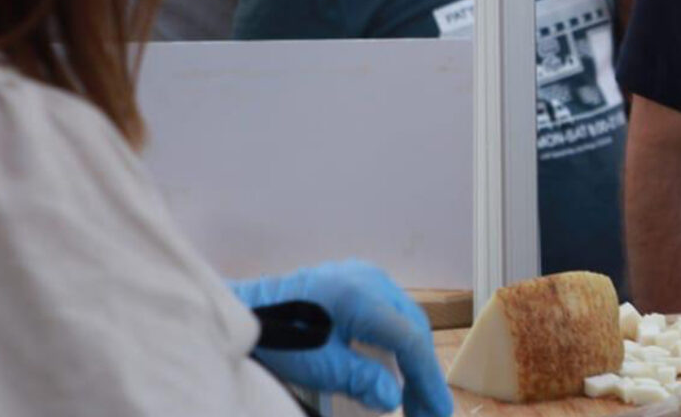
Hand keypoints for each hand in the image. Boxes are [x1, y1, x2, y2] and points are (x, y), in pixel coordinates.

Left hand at [231, 260, 452, 416]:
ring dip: (410, 360)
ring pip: (402, 321)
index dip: (428, 379)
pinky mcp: (352, 283)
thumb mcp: (317, 366)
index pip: (410, 339)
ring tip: (413, 398)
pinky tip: (392, 370)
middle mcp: (370, 279)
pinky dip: (394, 344)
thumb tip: (391, 398)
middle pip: (411, 329)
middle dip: (422, 374)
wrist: (242, 310)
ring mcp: (362, 277)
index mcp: (363, 297)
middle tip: (428, 412)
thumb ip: (361, 380)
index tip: (439, 412)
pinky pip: (386, 315)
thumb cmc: (274, 337)